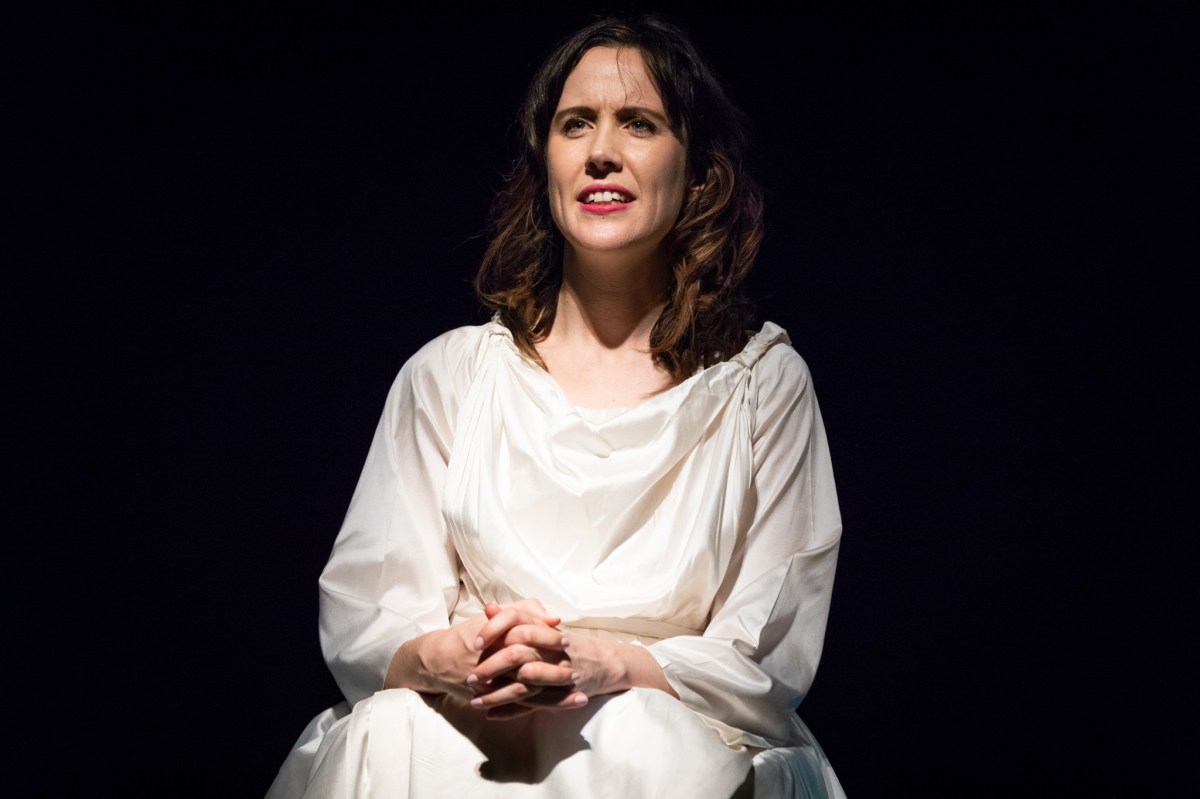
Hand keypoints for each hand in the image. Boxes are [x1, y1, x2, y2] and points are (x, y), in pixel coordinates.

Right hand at [384, 598, 566, 699]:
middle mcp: (492, 658)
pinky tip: (560, 707)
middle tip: (577, 670)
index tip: (566, 639)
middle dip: (555, 669)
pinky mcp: (489, 697)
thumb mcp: (493, 617)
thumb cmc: (469, 635)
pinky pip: (518, 705)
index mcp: (494, 635)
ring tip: (579, 693)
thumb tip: (552, 617)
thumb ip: (523, 610)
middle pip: (529, 664)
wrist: (436, 661)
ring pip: (527, 688)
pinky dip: (540, 706)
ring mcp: (490, 681)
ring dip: (555, 693)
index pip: (525, 633)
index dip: (548, 637)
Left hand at [470, 614, 677, 719]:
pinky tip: (491, 714)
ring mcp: (554, 673)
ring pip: (520, 685)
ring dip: (495, 694)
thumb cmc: (569, 643)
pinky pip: (530, 704)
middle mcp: (549, 649)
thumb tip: (488, 607)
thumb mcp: (544, 625)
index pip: (514, 623)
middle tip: (468, 678)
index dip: (492, 632)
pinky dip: (510, 710)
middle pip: (514, 656)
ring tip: (474, 701)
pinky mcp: (557, 694)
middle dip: (488, 669)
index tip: (474, 644)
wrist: (607, 662)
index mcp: (544, 629)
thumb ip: (517, 616)